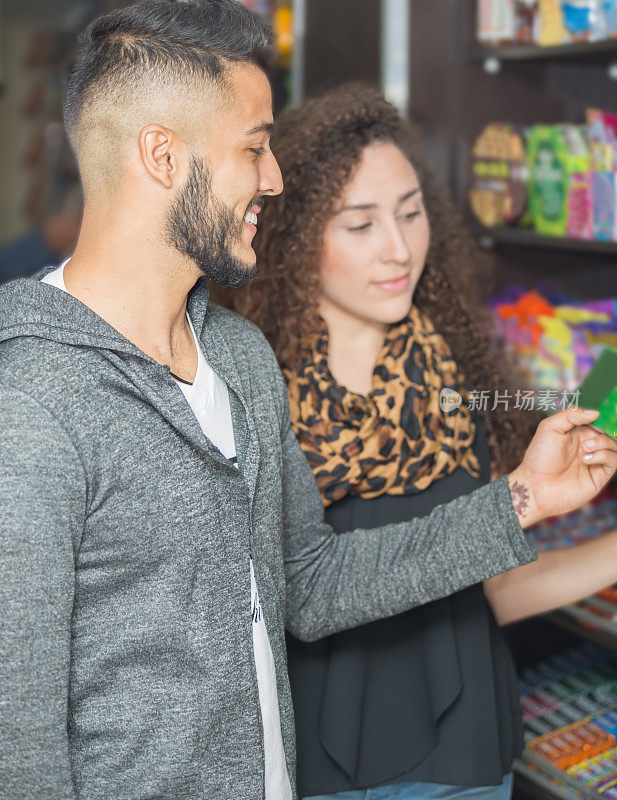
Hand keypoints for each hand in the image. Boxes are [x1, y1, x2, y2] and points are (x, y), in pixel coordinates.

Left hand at [508, 407, 616, 527]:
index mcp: (577, 434)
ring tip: (584, 450)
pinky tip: (587, 459)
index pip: (598, 422)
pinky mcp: (599, 476)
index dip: (600, 418)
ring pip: (615, 446)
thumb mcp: (550, 428)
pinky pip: (614, 461)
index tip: (596, 417)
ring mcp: (595, 461)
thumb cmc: (539, 457)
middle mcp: (588, 447)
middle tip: (585, 442)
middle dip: (602, 432)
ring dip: (603, 443)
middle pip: (609, 433)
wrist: (535, 485)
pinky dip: (604, 456)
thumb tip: (596, 413)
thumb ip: (571, 415)